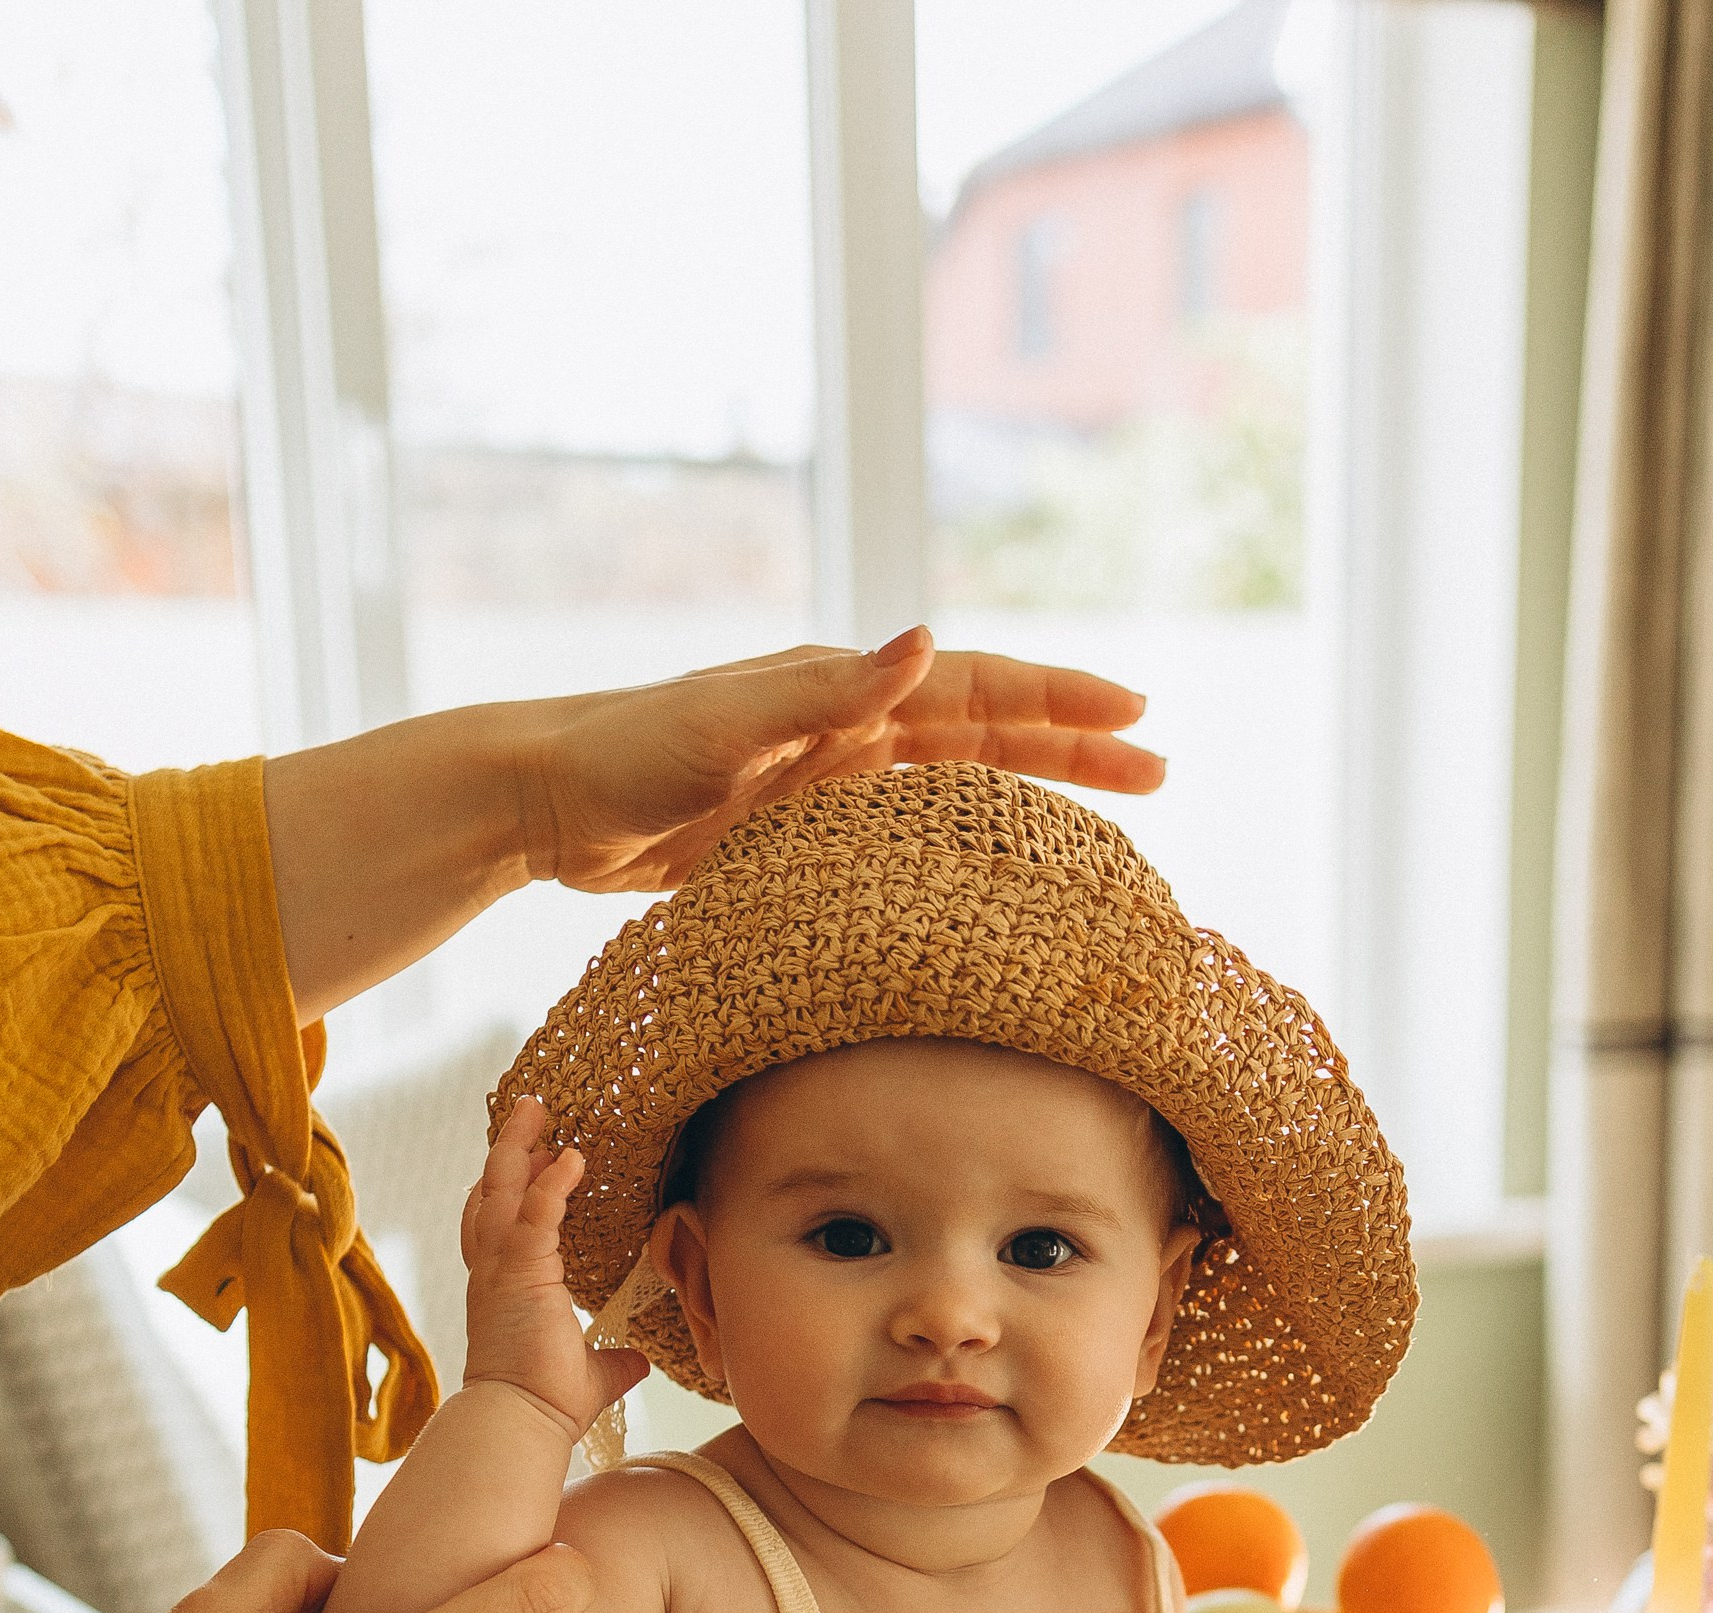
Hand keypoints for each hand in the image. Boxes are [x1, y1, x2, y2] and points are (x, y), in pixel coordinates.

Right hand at [460, 1098, 645, 1436]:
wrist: (522, 1419)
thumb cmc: (546, 1402)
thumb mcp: (591, 1373)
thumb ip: (613, 1360)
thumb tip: (638, 1360)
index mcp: (503, 1286)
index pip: (497, 1222)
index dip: (511, 1188)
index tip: (535, 1159)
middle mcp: (492, 1269)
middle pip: (492, 1190)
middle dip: (511, 1148)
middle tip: (532, 1111)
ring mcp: (499, 1267)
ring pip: (502, 1187)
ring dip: (520, 1144)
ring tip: (539, 1108)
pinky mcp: (518, 1270)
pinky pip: (535, 1212)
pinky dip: (554, 1182)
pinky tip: (574, 1157)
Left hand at [516, 628, 1164, 896]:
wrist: (549, 799)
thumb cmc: (626, 758)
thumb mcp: (727, 726)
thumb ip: (828, 692)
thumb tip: (926, 642)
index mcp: (844, 692)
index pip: (980, 689)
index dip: (1061, 701)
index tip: (1138, 714)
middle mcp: (848, 725)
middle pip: (989, 730)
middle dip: (1077, 744)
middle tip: (1163, 767)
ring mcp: (830, 777)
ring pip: (961, 779)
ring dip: (1034, 790)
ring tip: (1109, 815)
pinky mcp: (802, 828)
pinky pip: (911, 829)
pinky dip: (966, 840)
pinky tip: (994, 869)